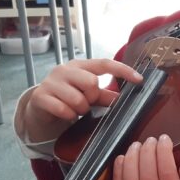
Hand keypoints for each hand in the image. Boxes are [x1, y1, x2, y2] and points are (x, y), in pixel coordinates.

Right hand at [21, 58, 142, 142]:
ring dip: (80, 110)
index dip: (123, 70)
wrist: (39, 107)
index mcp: (80, 66)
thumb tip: (120, 98)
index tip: (139, 79)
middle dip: (92, 97)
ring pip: (78, 100)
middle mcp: (65, 69)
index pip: (104, 63)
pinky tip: (65, 114)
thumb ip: (104, 95)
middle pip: (92, 82)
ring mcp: (51, 82)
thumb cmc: (67, 98)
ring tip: (74, 109)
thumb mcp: (87, 95)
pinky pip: (64, 110)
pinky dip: (68, 116)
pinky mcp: (40, 96)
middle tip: (86, 102)